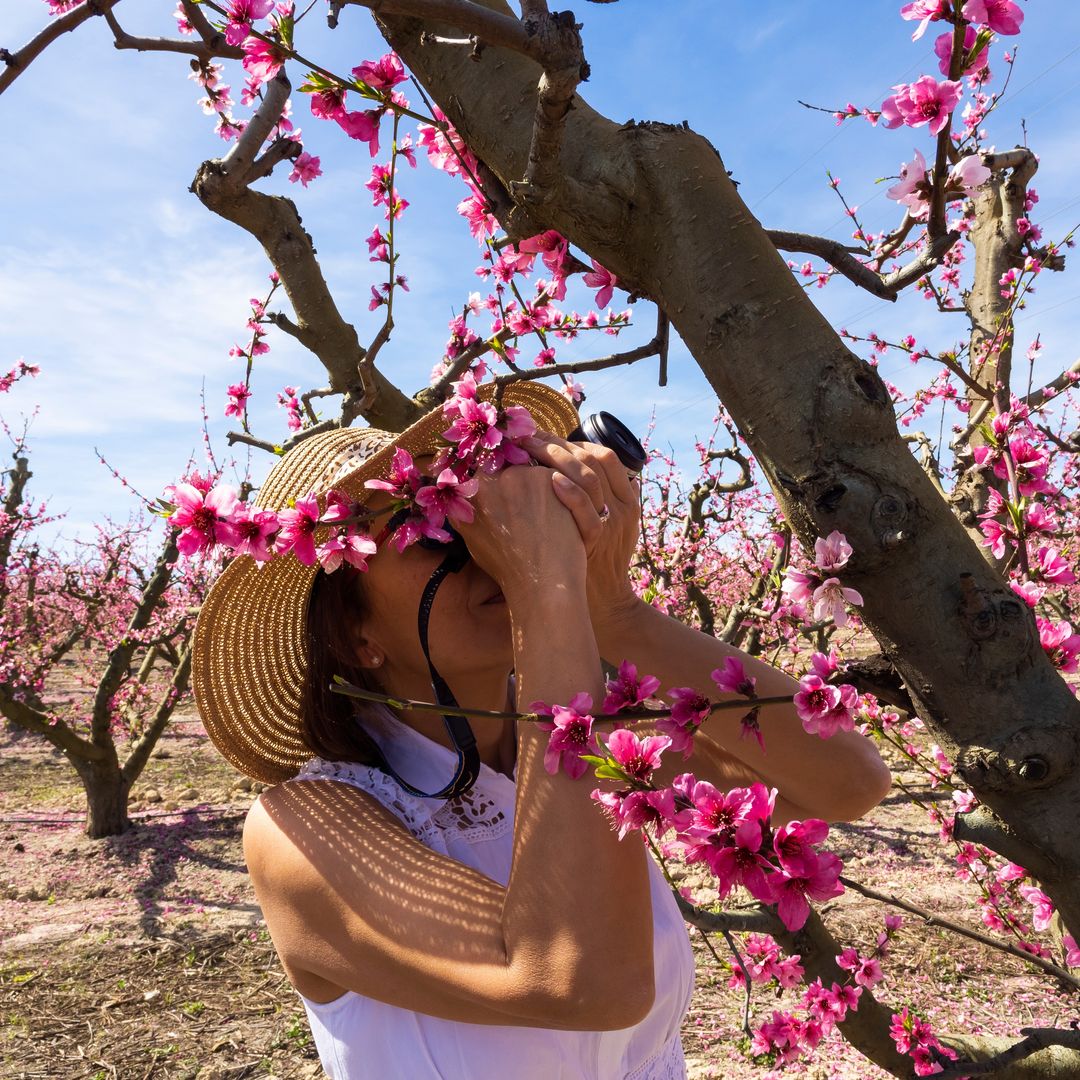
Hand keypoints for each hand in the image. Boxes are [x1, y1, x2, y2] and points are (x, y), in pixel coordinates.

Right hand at [455, 463, 586, 601]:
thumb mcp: (472, 538)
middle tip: (528, 509)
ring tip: (543, 516)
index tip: (509, 494)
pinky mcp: (548, 477)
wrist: (543, 580)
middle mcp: (491, 478)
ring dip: (537, 485)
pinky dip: (558, 490)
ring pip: (530, 469)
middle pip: (506, 466)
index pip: (482, 469)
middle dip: (517, 482)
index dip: (497, 480)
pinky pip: (552, 475)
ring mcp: (520, 475)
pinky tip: (557, 514)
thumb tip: (457, 489)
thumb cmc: (509, 567)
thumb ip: (463, 509)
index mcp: (470, 493)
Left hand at [520, 431, 641, 627]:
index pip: (603, 455)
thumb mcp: (603, 527)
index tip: (542, 435)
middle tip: (525, 437)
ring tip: (526, 450)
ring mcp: (611, 523)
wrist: (602, 604)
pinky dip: (570, 493)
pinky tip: (549, 481)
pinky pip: (588, 510)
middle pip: (593, 459)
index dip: (571, 442)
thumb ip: (591, 499)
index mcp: (626, 499)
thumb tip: (558, 468)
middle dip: (557, 444)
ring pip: (590, 476)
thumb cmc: (592, 562)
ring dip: (557, 458)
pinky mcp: (597, 540)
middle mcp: (622, 507)